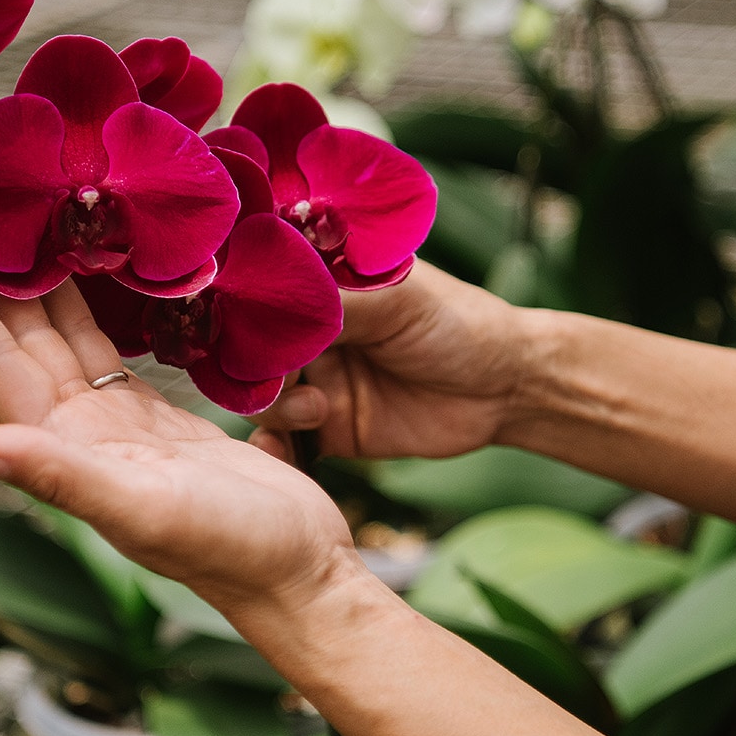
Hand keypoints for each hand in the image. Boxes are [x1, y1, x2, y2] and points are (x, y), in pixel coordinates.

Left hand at [0, 258, 355, 613]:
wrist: (298, 574)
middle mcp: (80, 430)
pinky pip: (110, 348)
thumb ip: (59, 477)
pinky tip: (86, 272)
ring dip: (30, 284)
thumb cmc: (231, 550)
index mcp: (66, 445)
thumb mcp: (145, 509)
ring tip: (7, 222)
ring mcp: (118, 423)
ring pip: (60, 338)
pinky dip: (90, 308)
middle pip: (16, 339)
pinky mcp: (161, 417)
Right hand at [251, 261, 528, 462]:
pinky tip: (283, 451)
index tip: (230, 321)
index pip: (260, 290)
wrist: (505, 389)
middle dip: (252, 364)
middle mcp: (310, 331)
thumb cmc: (458, 324)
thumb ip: (330, 301)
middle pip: (250, 346)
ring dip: (273, 406)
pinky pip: (284, 439)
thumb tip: (263, 295)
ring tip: (315, 408)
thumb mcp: (395, 300)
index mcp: (321, 284)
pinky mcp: (326, 428)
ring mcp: (315, 379)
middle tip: (274, 376)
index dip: (240, 305)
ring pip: (261, 394)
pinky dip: (274, 447)